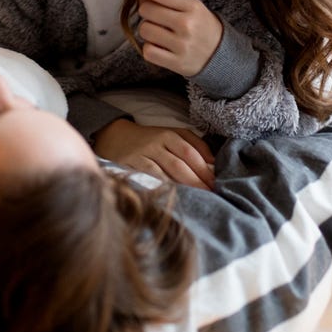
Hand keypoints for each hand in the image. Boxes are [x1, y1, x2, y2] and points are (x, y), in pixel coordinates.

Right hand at [92, 119, 215, 190]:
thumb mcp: (171, 135)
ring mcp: (143, 154)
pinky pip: (151, 177)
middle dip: (198, 180)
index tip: (216, 182)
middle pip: (181, 162)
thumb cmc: (150, 140)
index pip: (190, 151)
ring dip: (185, 185)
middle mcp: (156, 142)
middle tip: (211, 194)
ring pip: (167, 170)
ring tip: (198, 198)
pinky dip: (164, 186)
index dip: (204, 168)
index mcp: (169, 134)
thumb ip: (192, 144)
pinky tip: (174, 195)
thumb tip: (213, 161)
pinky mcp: (131, 165)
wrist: (115, 137)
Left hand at [128, 0, 222, 76]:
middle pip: (147, 10)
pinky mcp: (176, 63)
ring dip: (147, 30)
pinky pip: (148, 51)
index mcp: (193, 6)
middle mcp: (187, 25)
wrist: (220, 55)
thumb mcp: (193, 7)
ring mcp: (181, 45)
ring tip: (160, 32)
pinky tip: (160, 46)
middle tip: (155, 16)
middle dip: (145, 10)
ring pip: (144, 30)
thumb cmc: (201, 26)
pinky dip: (150, 47)